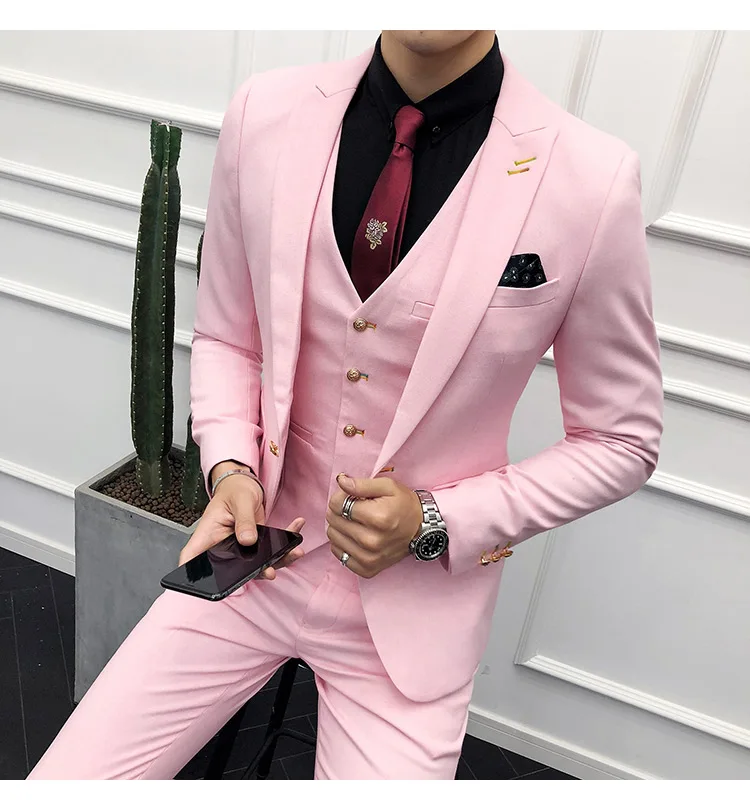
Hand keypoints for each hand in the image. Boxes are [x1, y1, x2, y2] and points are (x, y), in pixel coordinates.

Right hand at [178, 473, 304, 580]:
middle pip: (232, 570)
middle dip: (255, 573)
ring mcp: (240, 549)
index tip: (208, 587)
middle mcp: (222, 546)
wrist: (244, 484)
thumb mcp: (240, 500)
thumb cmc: (235, 490)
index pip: (192, 558)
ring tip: (294, 551)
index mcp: (208, 535)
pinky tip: (297, 529)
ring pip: (257, 565)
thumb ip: (244, 520)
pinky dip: (286, 544)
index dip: (194, 576)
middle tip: (270, 572)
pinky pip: (271, 552)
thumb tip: (248, 540)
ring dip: (278, 560)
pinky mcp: (255, 547)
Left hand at [325, 473, 422, 578]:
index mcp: (378, 518)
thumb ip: (362, 484)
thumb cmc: (404, 505)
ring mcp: (369, 558)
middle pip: (333, 521)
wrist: (422, 530)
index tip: (351, 496)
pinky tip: (355, 536)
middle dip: (339, 510)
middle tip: (354, 508)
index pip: (337, 504)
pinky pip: (339, 554)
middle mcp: (372, 541)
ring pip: (333, 537)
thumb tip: (340, 481)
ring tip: (355, 522)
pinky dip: (343, 544)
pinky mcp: (367, 569)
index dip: (341, 496)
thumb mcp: (388, 486)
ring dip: (340, 526)